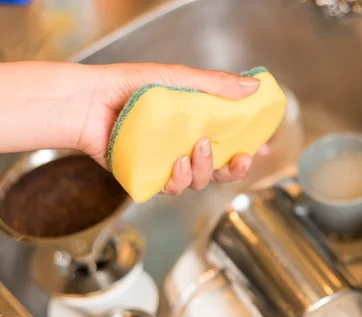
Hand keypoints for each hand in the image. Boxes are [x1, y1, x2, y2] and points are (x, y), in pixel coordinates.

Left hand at [0, 61, 269, 195]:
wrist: (91, 101)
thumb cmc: (132, 86)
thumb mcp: (181, 79)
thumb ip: (217, 86)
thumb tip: (253, 89)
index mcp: (196, 125)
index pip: (230, 142)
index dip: (249, 149)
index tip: (265, 148)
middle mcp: (184, 146)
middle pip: (220, 170)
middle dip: (234, 170)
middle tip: (240, 158)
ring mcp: (167, 163)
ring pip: (199, 182)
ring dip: (204, 171)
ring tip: (194, 151)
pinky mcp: (149, 176)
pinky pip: (171, 188)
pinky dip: (178, 180)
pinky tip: (176, 166)